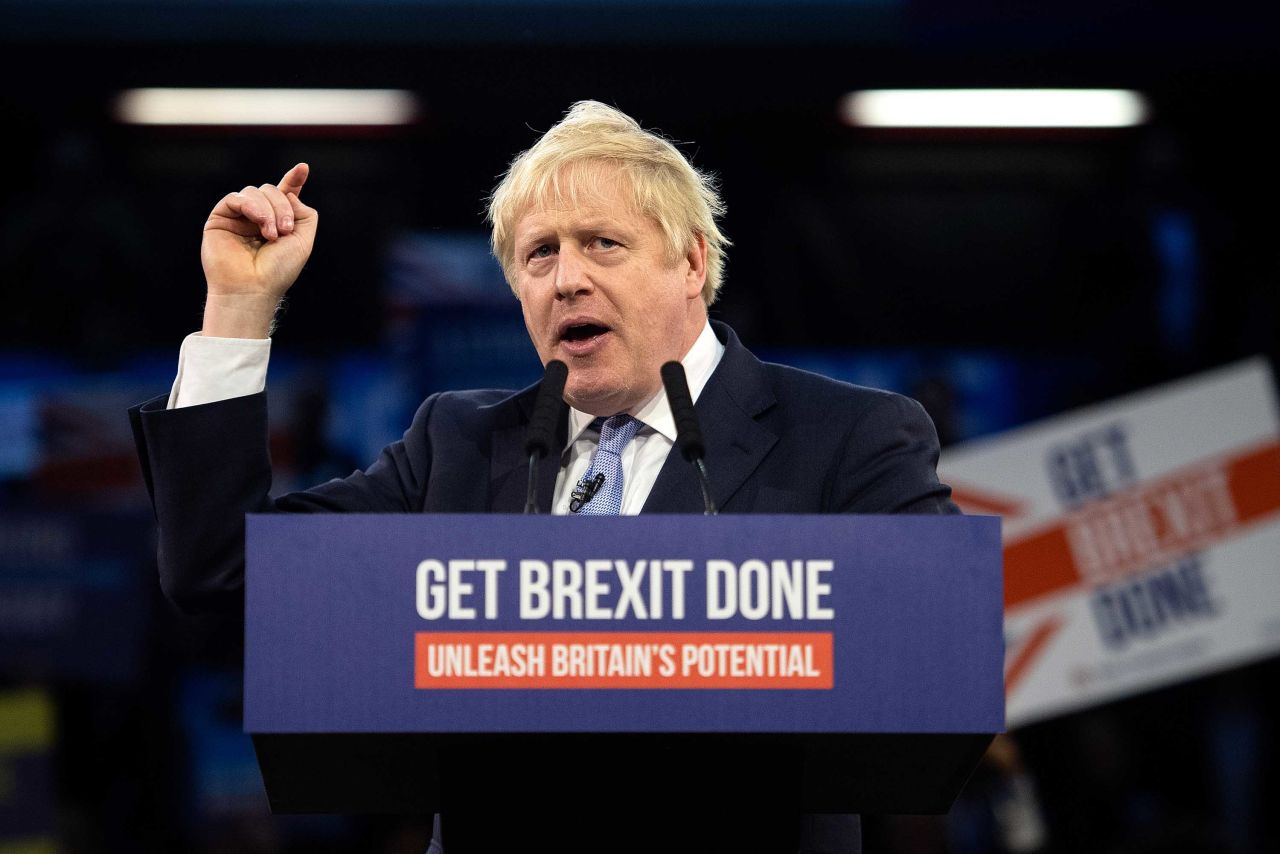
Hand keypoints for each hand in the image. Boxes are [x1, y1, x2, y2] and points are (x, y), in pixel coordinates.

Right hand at [200, 163, 317, 337]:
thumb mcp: (304, 241)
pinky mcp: (220, 218)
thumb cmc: (278, 270)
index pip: (285, 195)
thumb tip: (290, 192)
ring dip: (269, 210)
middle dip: (282, 206)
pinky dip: (252, 206)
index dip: (293, 180)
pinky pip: (236, 198)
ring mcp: (238, 217)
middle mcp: (256, 217)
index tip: (303, 168)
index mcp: (276, 222)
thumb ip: (305, 213)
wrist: (253, 288)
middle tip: (286, 230)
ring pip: (255, 192)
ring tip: (272, 234)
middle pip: (271, 190)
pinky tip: (259, 223)